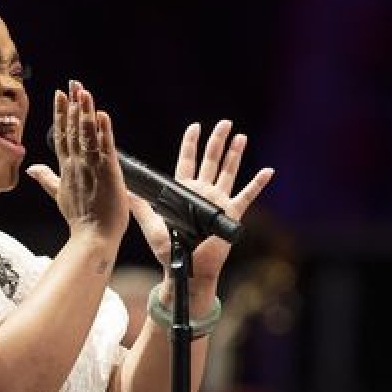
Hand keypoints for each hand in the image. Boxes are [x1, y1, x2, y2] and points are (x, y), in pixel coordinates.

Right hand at [25, 80, 130, 242]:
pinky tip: (101, 115)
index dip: (60, 114)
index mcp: (66, 169)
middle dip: (72, 105)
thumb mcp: (58, 195)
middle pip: (73, 129)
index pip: (61, 135)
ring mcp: (90, 167)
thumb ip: (46, 179)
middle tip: (72, 83)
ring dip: (85, 112)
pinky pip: (104, 148)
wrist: (92, 237)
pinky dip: (103, 131)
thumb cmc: (80, 220)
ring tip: (83, 92)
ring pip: (87, 135)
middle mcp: (76, 164)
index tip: (59, 95)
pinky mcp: (107, 172)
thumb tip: (32, 168)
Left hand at [129, 120, 274, 281]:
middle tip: (225, 122)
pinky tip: (268, 171)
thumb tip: (124, 189)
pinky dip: (257, 183)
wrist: (187, 268)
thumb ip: (140, 205)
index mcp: (183, 192)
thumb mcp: (150, 224)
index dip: (191, 144)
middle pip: (211, 160)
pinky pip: (247, 195)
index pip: (187, 161)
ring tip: (241, 136)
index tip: (195, 126)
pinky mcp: (231, 213)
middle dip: (217, 141)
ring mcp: (218, 202)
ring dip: (235, 154)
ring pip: (228, 172)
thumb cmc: (167, 249)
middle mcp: (202, 192)